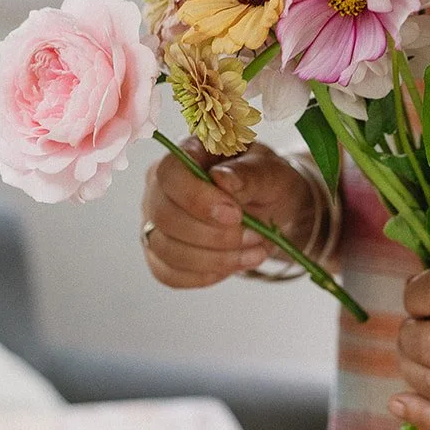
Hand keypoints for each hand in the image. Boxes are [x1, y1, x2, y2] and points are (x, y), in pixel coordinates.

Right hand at [141, 140, 316, 290]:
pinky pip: (170, 274)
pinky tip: (233, 264)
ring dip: (215, 259)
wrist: (274, 212)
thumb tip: (222, 179)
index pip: (170, 174)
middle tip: (255, 236)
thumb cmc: (268, 184)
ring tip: (254, 252)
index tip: (236, 214)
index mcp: (185, 154)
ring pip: (166, 249)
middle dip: (213, 235)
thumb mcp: (272, 174)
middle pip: (164, 216)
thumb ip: (249, 174)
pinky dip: (206, 274)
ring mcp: (155, 223)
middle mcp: (160, 188)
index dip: (198, 198)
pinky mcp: (160, 256)